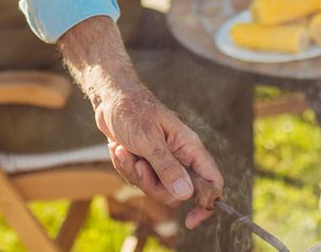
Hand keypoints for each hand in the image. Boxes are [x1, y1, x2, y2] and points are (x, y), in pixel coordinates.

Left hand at [95, 86, 224, 230]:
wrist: (109, 98)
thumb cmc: (132, 111)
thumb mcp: (148, 140)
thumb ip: (167, 168)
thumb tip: (186, 195)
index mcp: (189, 147)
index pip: (211, 181)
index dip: (206, 204)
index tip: (191, 221)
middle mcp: (179, 156)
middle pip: (177, 192)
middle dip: (153, 184)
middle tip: (139, 165)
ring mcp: (162, 160)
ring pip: (154, 187)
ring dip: (134, 173)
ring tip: (123, 149)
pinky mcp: (145, 162)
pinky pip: (138, 180)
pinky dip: (125, 167)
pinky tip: (118, 148)